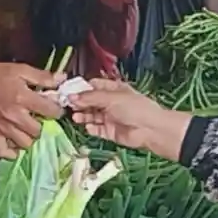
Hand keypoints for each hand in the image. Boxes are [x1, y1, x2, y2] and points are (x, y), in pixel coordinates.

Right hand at [0, 63, 64, 158]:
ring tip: (28, 128)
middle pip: (39, 131)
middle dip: (43, 125)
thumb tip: (62, 80)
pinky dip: (12, 152)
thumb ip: (43, 77)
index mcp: (22, 97)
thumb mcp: (20, 70)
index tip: (54, 108)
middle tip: (39, 118)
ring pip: (25, 144)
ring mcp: (2, 128)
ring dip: (29, 137)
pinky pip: (4, 152)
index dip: (56, 110)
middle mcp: (14, 116)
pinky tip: (16, 144)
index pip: (50, 111)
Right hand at [70, 79, 191, 160]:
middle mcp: (111, 102)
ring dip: (83, 116)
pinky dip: (91, 128)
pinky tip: (87, 126)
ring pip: (92, 116)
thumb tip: (72, 97)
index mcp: (113, 89)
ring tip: (75, 117)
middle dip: (79, 103)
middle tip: (67, 105)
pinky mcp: (110, 131)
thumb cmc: (135, 108)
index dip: (80, 88)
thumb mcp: (111, 98)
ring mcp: (110, 117)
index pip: (93, 86)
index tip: (68, 91)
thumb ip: (90, 97)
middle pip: (90, 101)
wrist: (150, 129)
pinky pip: (97, 129)